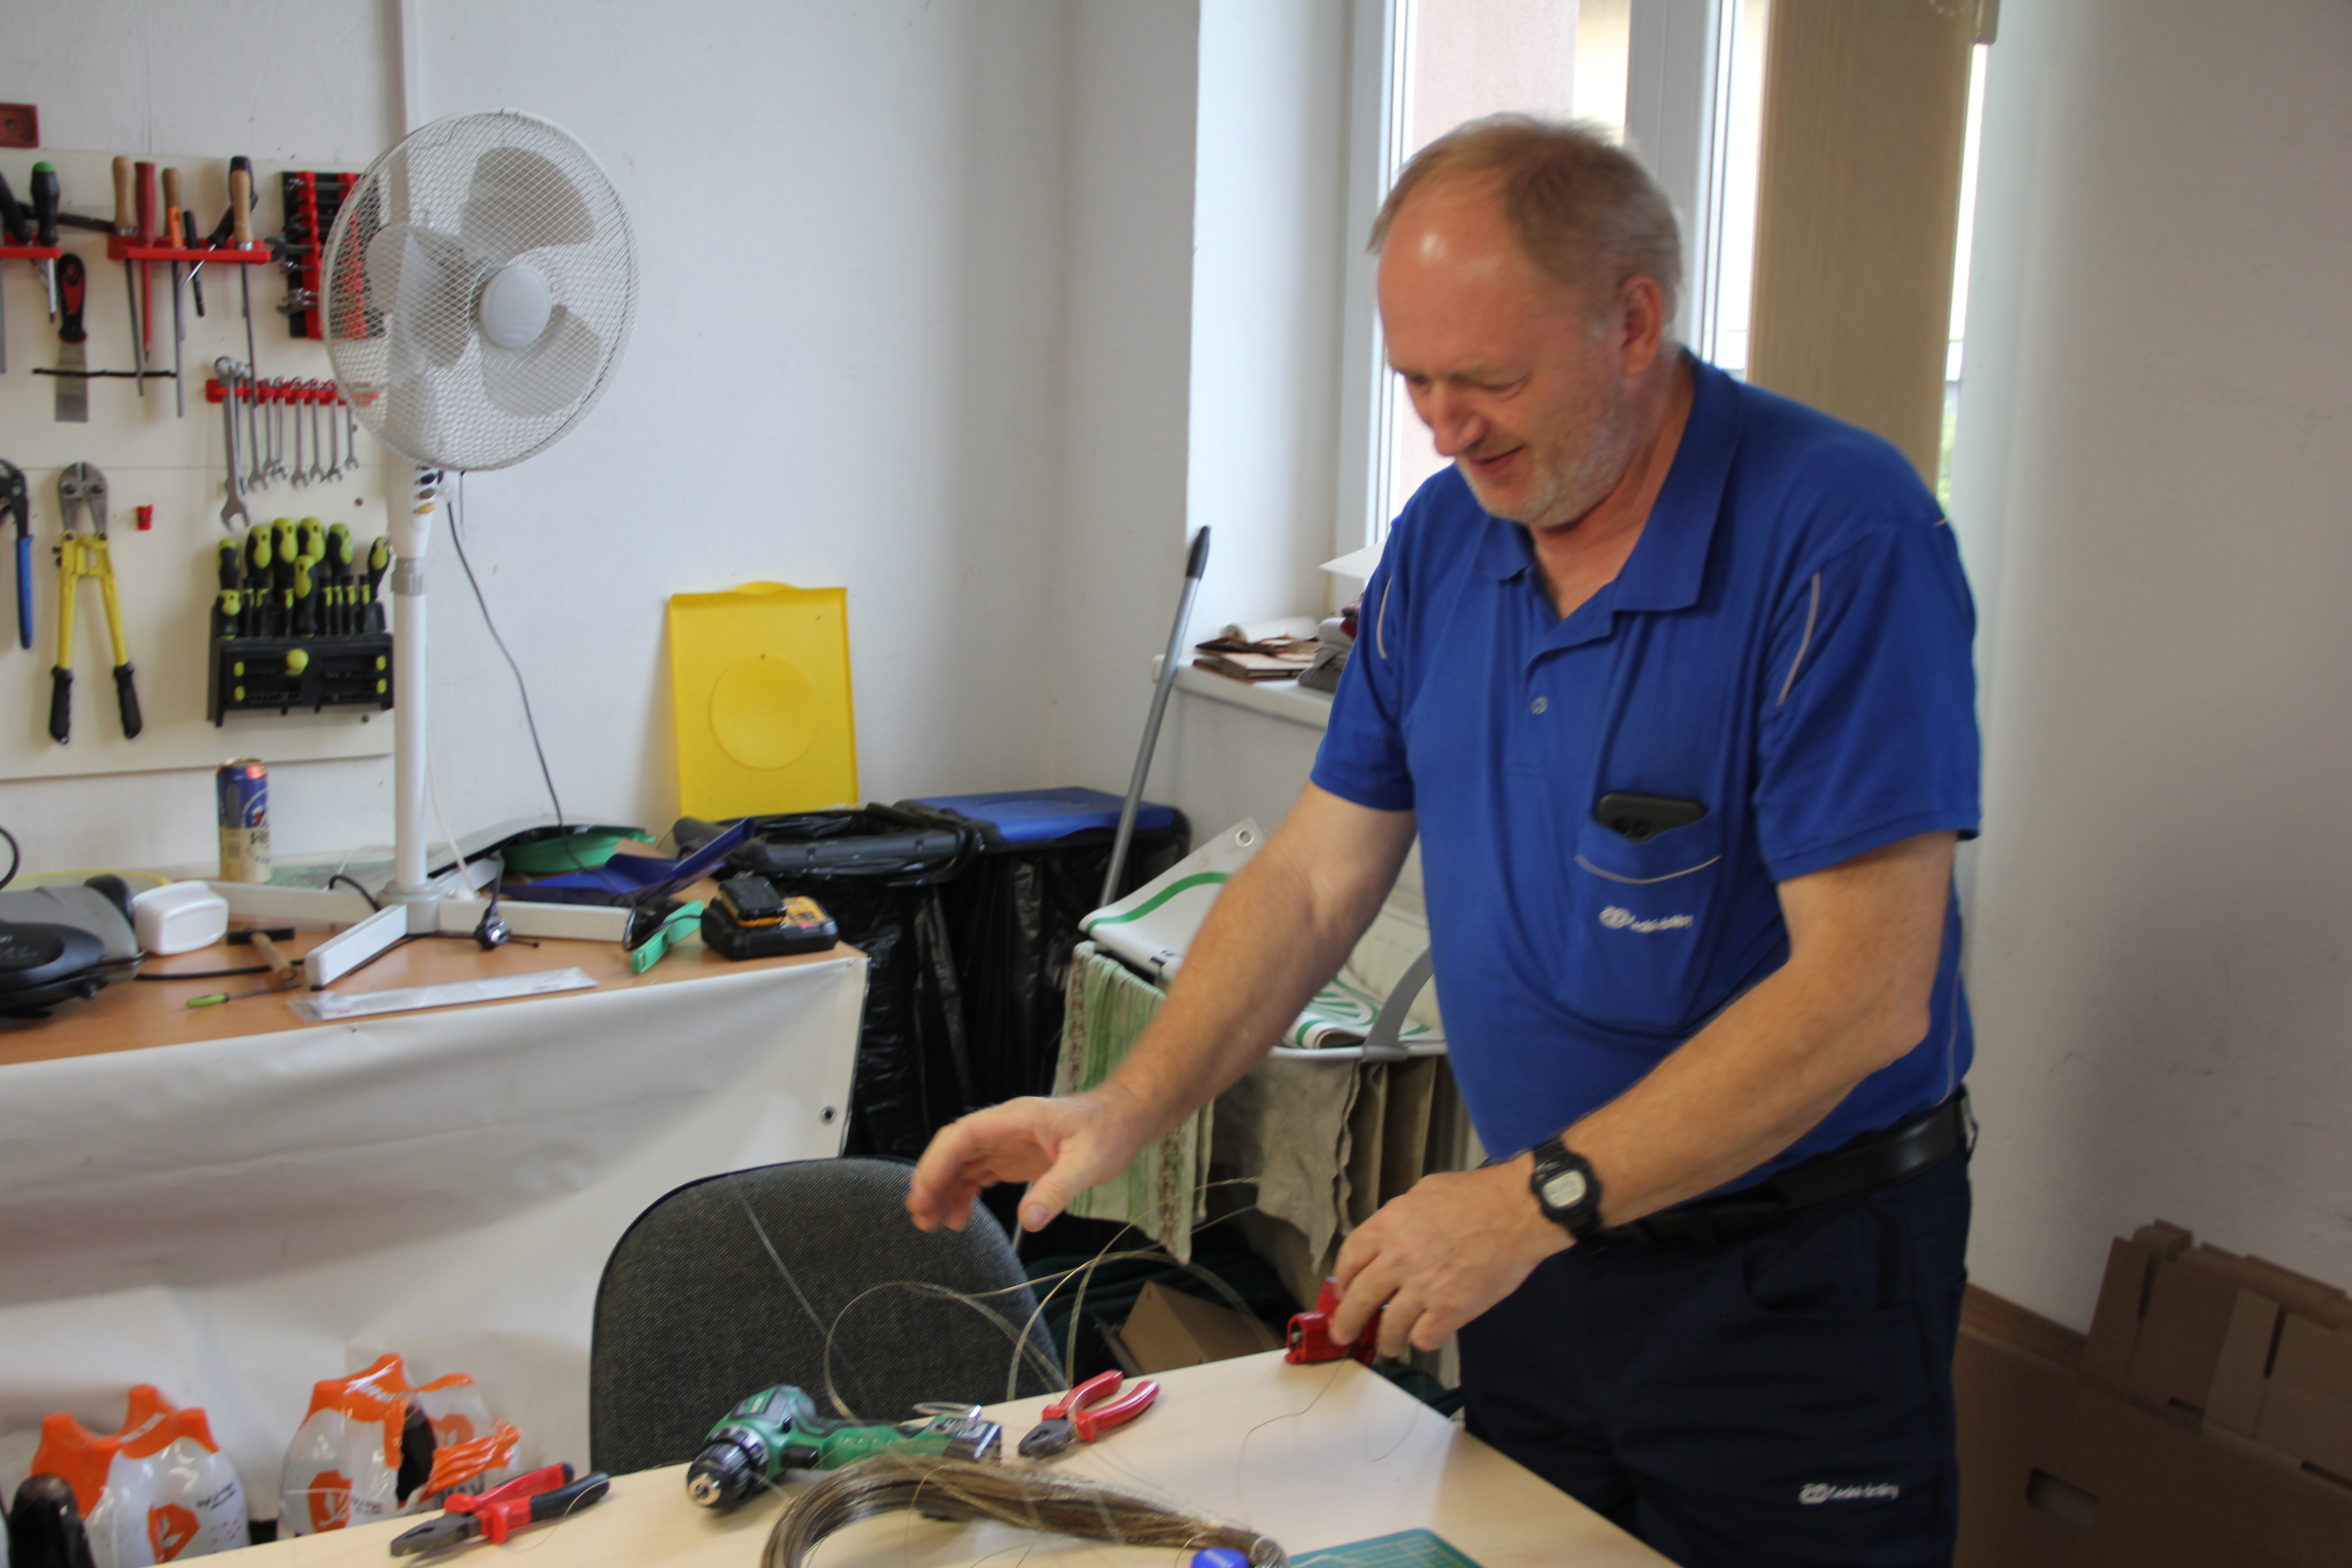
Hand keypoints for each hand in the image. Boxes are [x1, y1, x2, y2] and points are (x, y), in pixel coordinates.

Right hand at [906, 1089, 1148, 1234]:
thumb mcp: (1089, 1162)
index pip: (962, 1135)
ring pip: (962, 1164)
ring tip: (932, 1225)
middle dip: (932, 1180)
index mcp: (1015, 1120)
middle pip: (955, 1150)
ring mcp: (1007, 1144)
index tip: (925, 1193)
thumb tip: (1027, 1223)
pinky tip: (959, 1219)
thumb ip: (1057, 1190)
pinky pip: (979, 1174)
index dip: (938, 1162)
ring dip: (944, 1191)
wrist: (1125, 1120)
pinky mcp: (1013, 1159)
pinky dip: (964, 1195)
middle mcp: (1003, 1129)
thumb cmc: (1109, 1131)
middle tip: (920, 1217)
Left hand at [1329, 1158, 1568, 1356]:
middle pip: (1360, 1300)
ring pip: (1391, 1327)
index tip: (1344, 1292)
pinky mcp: (1451, 1309)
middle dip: (1348, 1322)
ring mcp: (1424, 1286)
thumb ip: (1401, 1218)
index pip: (1350, 1259)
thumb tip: (1390, 1238)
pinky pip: (1425, 1337)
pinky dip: (1424, 1339)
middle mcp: (1398, 1258)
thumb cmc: (1477, 1196)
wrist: (1518, 1211)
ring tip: (1390, 1345)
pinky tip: (1428, 1334)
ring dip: (1387, 1341)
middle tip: (1344, 1335)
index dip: (1344, 1281)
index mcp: (1388, 1225)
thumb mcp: (1425, 1193)